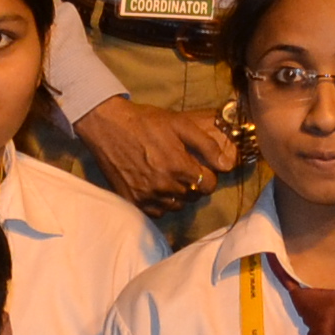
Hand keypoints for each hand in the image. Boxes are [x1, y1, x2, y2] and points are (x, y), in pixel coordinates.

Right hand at [76, 95, 244, 202]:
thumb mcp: (180, 124)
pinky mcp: (132, 200)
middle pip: (192, 196)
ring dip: (178, 195)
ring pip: (176, 206)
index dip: (208, 176)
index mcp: (179, 166)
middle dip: (193, 184)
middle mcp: (164, 185)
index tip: (200, 168)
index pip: (208, 186)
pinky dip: (160, 203)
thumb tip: (226, 165)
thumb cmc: (146, 122)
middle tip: (183, 170)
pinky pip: (156, 212)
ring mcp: (147, 195)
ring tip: (170, 178)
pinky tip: (156, 188)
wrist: (108, 126)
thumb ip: (207, 145)